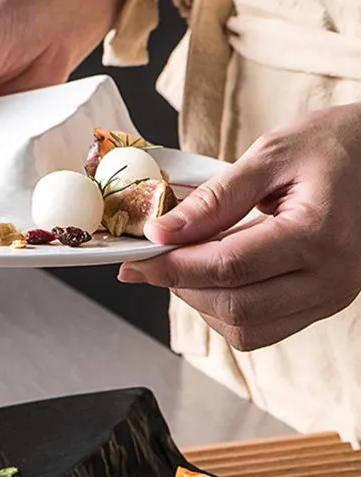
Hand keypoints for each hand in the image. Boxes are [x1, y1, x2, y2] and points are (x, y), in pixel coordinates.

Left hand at [118, 103, 360, 350]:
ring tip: (184, 266)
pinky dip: (225, 313)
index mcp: (319, 235)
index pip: (228, 267)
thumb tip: (161, 232)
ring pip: (245, 330)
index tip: (138, 257)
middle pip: (234, 308)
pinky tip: (213, 280)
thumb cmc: (339, 145)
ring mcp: (329, 298)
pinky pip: (261, 330)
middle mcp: (330, 278)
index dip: (173, 265)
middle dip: (181, 287)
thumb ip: (214, 198)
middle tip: (151, 262)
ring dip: (201, 305)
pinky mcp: (323, 305)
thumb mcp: (273, 154)